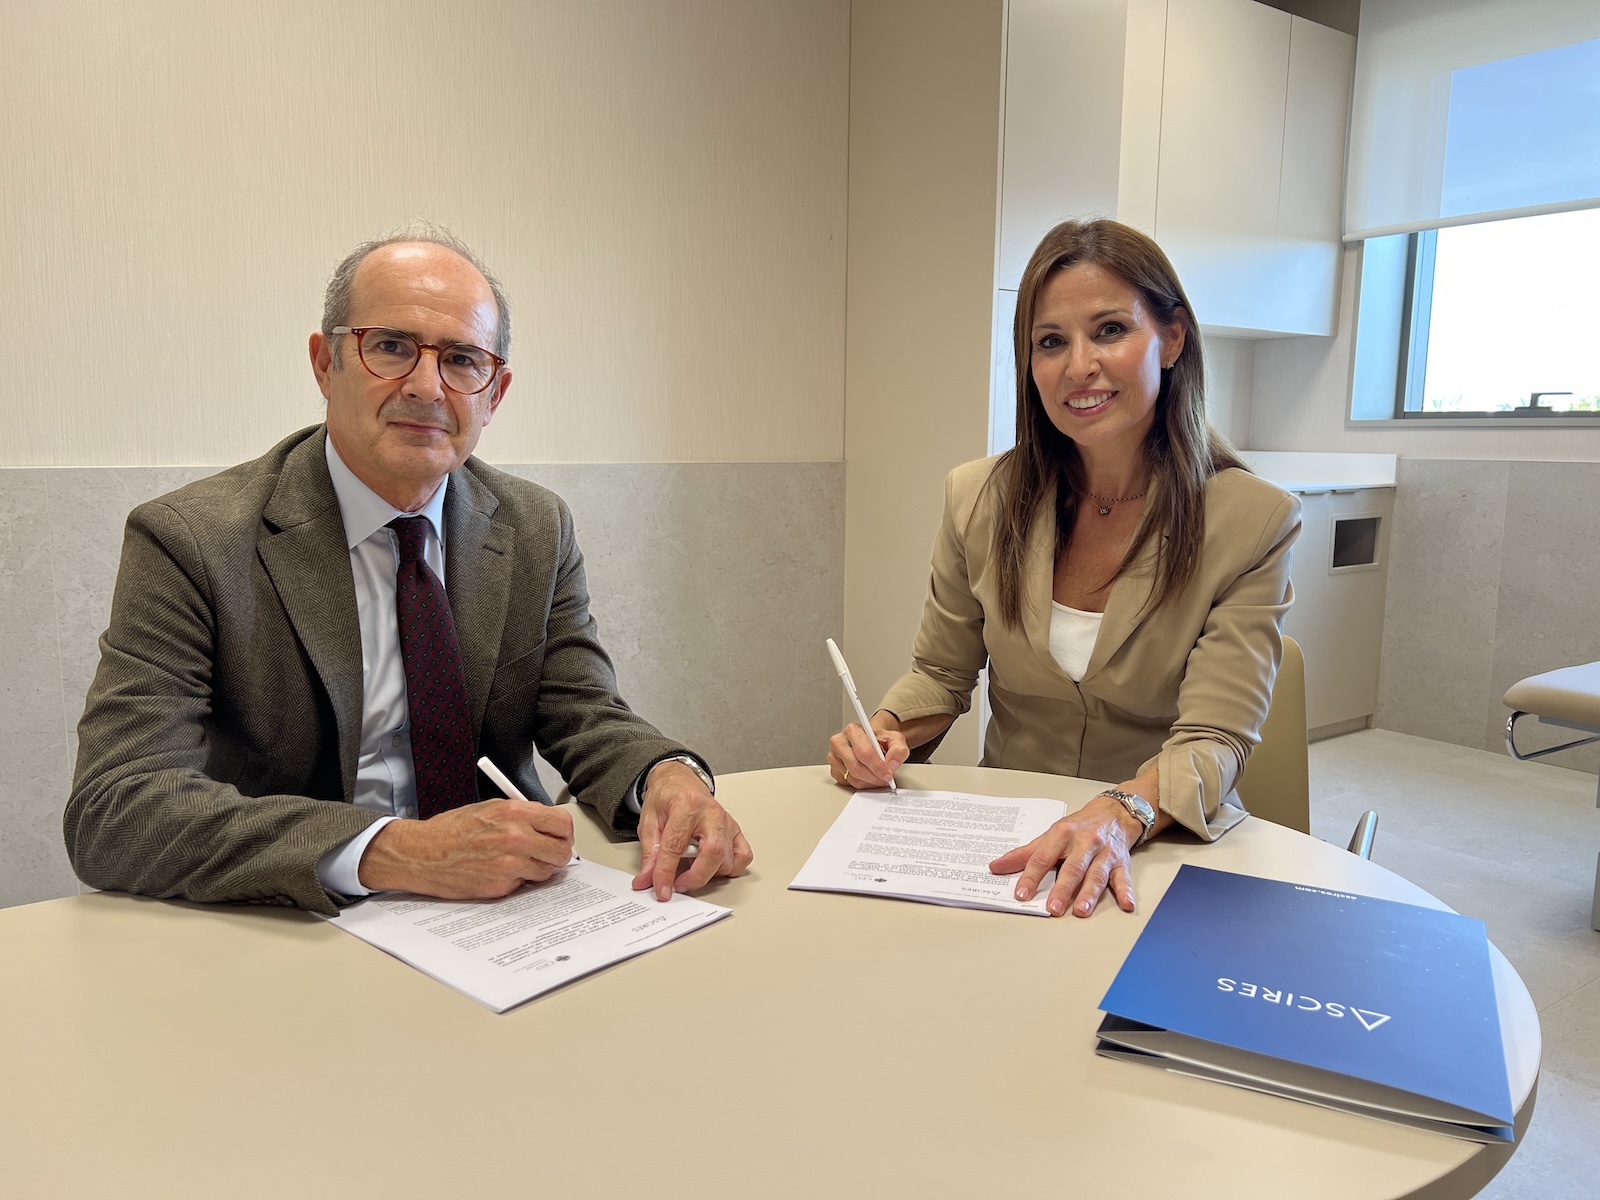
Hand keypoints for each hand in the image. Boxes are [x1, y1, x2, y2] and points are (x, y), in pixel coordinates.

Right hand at [357, 799, 574, 897]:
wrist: (422, 853)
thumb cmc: (451, 830)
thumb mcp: (489, 809)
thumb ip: (521, 816)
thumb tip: (548, 826)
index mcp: (515, 812)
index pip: (563, 823)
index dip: (564, 832)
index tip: (560, 836)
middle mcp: (516, 837)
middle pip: (561, 850)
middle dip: (556, 853)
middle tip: (546, 854)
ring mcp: (510, 864)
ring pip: (546, 871)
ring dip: (536, 868)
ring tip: (515, 861)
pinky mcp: (501, 886)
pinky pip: (524, 884)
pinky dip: (516, 880)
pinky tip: (498, 871)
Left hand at [632, 761, 753, 900]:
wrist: (681, 781)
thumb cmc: (667, 797)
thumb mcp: (649, 821)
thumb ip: (650, 853)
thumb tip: (647, 880)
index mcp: (686, 805)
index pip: (676, 846)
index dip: (667, 873)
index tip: (662, 890)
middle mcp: (711, 813)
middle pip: (713, 853)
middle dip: (695, 877)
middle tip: (679, 885)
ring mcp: (727, 822)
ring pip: (728, 860)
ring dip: (709, 872)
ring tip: (692, 866)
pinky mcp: (736, 830)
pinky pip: (743, 856)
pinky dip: (730, 868)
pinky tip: (714, 866)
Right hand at [827, 716, 909, 789]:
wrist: (871, 742)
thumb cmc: (879, 740)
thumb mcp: (895, 740)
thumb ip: (898, 750)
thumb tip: (892, 764)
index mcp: (853, 730)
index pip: (864, 753)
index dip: (878, 766)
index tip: (888, 774)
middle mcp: (839, 742)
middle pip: (856, 768)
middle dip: (874, 777)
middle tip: (885, 779)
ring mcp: (834, 757)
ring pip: (853, 778)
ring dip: (869, 782)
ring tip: (878, 776)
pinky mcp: (833, 770)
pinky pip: (848, 784)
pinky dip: (862, 784)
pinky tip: (868, 777)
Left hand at [988, 796, 1144, 917]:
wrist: (1113, 813)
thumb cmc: (1079, 826)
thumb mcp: (1051, 835)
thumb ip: (1025, 854)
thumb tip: (996, 867)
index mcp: (1062, 834)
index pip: (1043, 857)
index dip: (1031, 876)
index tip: (1022, 894)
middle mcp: (1084, 842)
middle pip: (1072, 867)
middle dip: (1062, 888)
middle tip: (1052, 908)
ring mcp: (1104, 853)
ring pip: (1097, 874)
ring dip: (1089, 893)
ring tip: (1081, 910)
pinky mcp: (1121, 862)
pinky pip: (1123, 878)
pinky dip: (1126, 891)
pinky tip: (1126, 904)